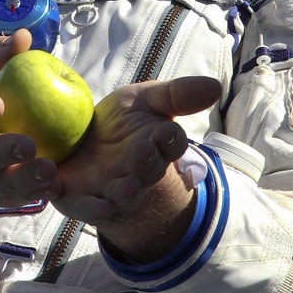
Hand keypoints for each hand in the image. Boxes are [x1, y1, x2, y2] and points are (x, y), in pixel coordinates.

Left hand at [51, 76, 220, 262]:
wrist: (82, 144)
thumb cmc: (120, 122)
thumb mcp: (144, 100)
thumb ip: (175, 94)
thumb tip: (216, 86)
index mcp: (156, 146)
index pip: (171, 143)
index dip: (169, 139)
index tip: (164, 130)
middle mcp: (138, 173)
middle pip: (148, 171)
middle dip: (146, 163)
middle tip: (142, 151)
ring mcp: (110, 190)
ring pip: (120, 196)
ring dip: (123, 192)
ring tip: (124, 187)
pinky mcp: (79, 199)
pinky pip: (81, 206)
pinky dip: (82, 204)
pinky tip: (76, 193)